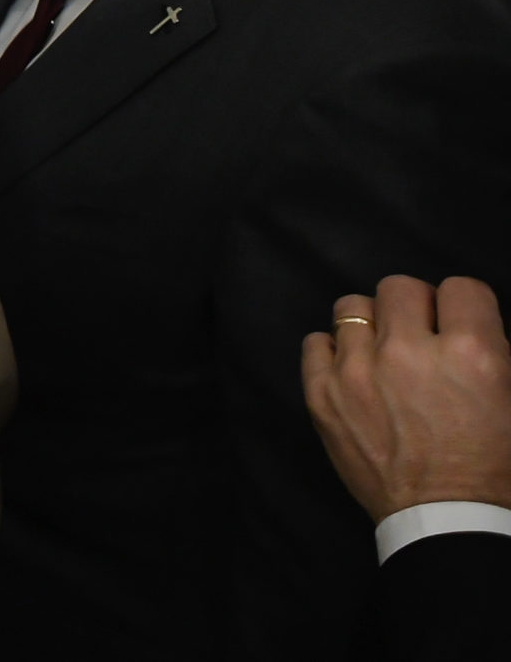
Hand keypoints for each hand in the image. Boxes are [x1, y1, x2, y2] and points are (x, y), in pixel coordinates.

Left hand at [301, 274, 510, 521]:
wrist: (449, 522)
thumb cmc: (497, 469)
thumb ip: (496, 353)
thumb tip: (474, 325)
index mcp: (471, 353)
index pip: (461, 287)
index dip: (465, 307)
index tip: (462, 325)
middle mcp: (408, 353)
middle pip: (400, 287)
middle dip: (417, 308)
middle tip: (424, 337)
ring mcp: (357, 372)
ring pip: (352, 307)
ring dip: (373, 327)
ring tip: (386, 354)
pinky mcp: (322, 395)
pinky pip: (315, 342)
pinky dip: (334, 353)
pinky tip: (354, 373)